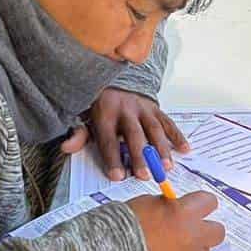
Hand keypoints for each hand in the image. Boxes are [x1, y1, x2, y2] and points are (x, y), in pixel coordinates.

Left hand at [60, 87, 192, 181]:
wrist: (114, 75)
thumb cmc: (98, 103)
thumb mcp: (82, 115)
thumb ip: (78, 134)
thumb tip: (66, 148)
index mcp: (105, 113)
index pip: (108, 139)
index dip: (112, 158)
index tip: (118, 176)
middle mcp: (126, 109)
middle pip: (134, 135)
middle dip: (140, 156)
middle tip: (145, 175)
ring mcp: (143, 107)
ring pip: (154, 129)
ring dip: (161, 149)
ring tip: (167, 167)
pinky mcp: (156, 108)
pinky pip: (168, 123)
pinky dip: (177, 136)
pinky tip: (185, 149)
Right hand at [126, 190, 225, 250]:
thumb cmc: (124, 225)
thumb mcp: (146, 203)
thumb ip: (166, 204)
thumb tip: (173, 207)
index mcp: (184, 213)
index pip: (209, 202)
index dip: (201, 203)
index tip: (195, 204)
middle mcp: (191, 236)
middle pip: (218, 232)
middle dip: (207, 228)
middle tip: (192, 227)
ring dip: (192, 247)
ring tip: (172, 244)